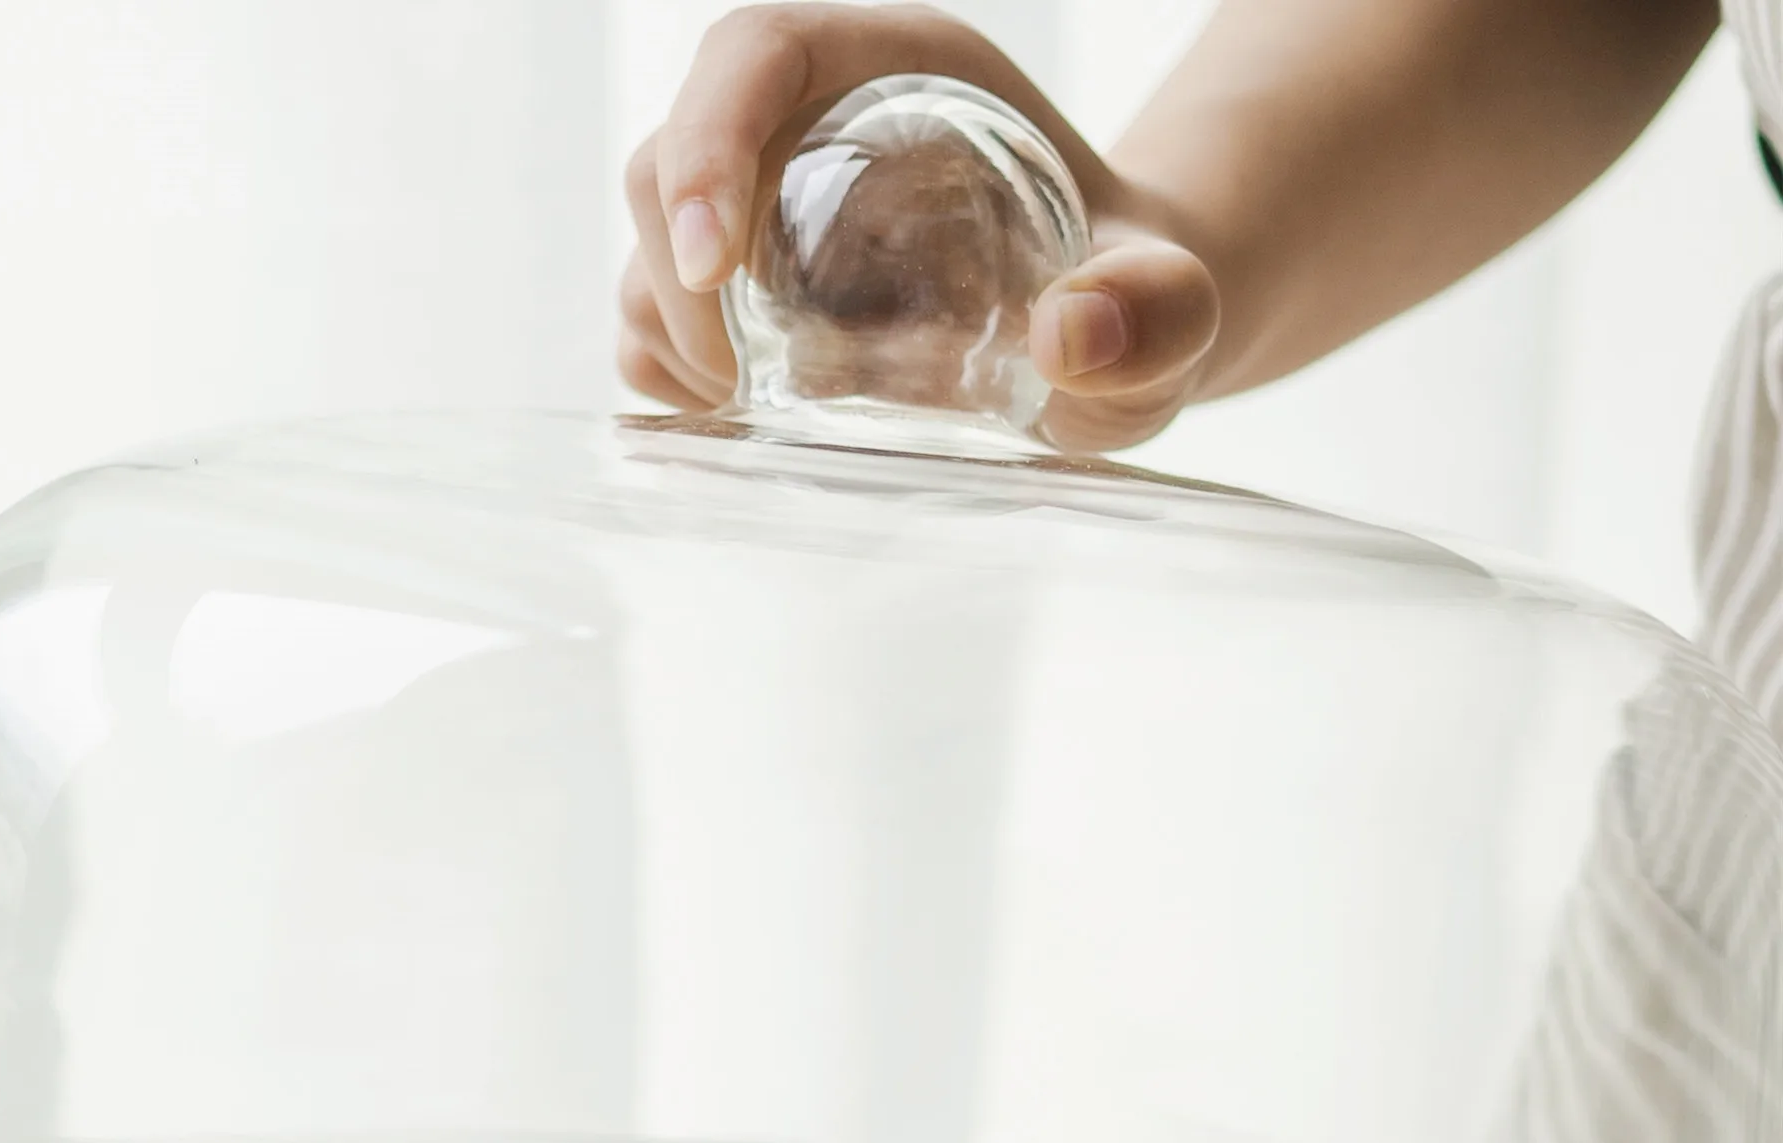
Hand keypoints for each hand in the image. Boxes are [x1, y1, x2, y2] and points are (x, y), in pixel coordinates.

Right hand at [619, 6, 1219, 453]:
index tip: (712, 268)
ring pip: (647, 248)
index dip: (706, 142)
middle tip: (745, 384)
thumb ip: (1154, 311)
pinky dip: (670, 377)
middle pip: (669, 156)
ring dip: (673, 338)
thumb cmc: (1136, 297)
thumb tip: (1072, 335)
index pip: (756, 54)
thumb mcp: (1169, 304)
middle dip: (676, 278)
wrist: (1119, 328)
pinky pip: (653, 323)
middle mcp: (811, 124)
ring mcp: (764, 211)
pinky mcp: (743, 294)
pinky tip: (738, 415)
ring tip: (756, 405)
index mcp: (899, 70)